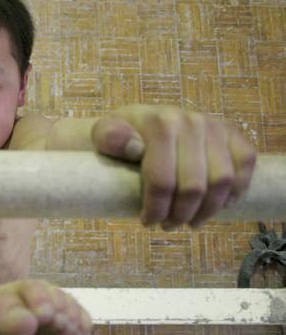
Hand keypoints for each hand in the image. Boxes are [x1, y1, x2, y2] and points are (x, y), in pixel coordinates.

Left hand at [91, 104, 255, 229]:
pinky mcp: (231, 132)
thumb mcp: (101, 136)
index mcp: (159, 123)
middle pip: (194, 186)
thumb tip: (136, 148)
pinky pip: (246, 163)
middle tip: (167, 225)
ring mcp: (213, 126)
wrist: (133, 124)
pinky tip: (220, 205)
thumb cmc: (116, 138)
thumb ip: (109, 137)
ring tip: (189, 222)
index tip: (147, 222)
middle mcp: (190, 121)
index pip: (163, 179)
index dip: (156, 208)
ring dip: (208, 210)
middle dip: (180, 214)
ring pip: (223, 180)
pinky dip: (237, 189)